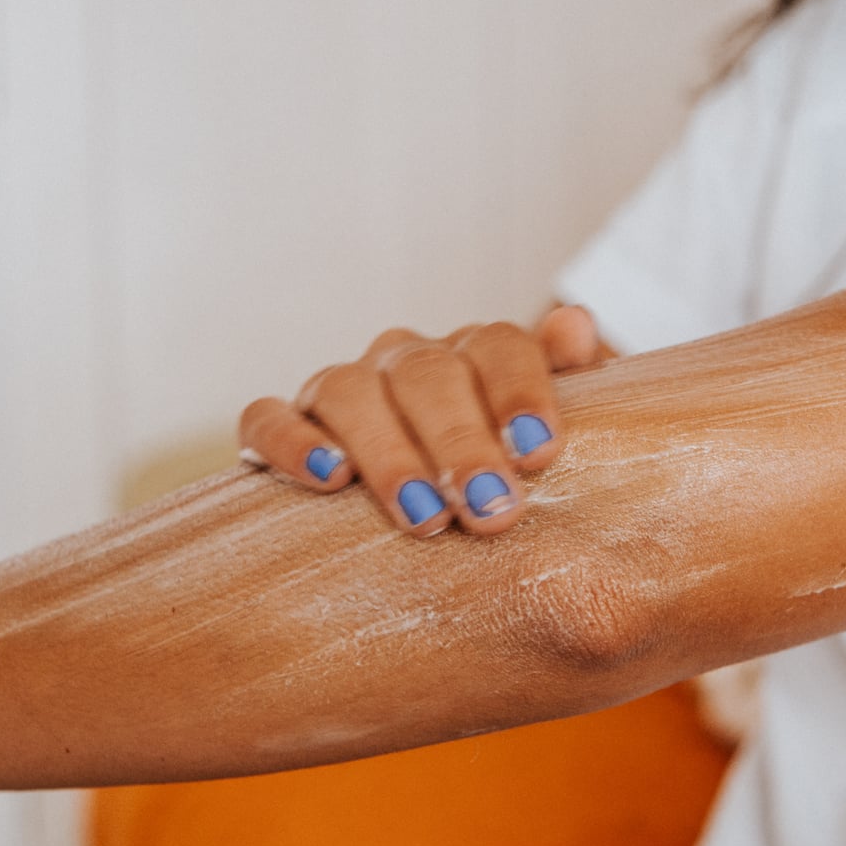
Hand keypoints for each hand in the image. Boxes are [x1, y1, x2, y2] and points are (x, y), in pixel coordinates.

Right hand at [238, 304, 608, 534]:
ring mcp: (342, 390)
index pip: (498, 346)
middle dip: (461, 442)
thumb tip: (576, 324)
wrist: (442, 521)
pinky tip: (328, 480)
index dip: (519, 393)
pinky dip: (291, 442)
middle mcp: (406, 361)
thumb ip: (578, 385)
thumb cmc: (504, 482)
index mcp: (475, 356)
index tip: (539, 453)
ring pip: (350, 391)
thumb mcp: (554, 440)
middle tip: (491, 509)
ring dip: (389, 453)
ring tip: (424, 515)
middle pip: (427, 374)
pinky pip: (268, 418)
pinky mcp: (283, 426)